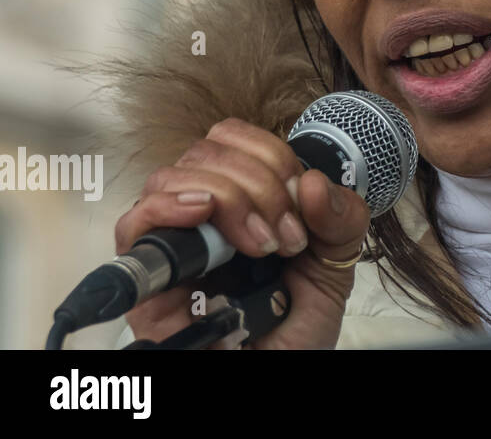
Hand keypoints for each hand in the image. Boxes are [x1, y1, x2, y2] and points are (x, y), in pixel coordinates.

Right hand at [114, 117, 370, 348]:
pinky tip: (202, 213)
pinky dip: (167, 207)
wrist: (281, 368)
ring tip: (259, 245)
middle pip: (206, 153)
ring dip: (226, 199)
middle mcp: (202, 213)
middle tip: (287, 237)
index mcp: (242, 196)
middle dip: (258, 185)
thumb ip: (340, 216)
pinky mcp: (147, 279)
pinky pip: (133, 225)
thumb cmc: (298, 320)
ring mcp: (172, 242)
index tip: (301, 203)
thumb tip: (311, 182)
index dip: (271, 157)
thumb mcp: (337, 261)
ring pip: (171, 178)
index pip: (234, 138)